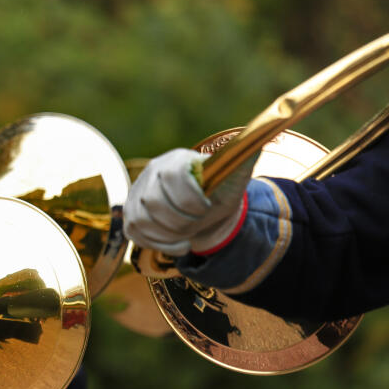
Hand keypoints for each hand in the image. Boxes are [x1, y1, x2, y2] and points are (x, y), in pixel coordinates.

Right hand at [123, 148, 255, 255]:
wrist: (205, 207)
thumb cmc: (219, 190)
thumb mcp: (235, 176)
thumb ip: (244, 160)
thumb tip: (257, 143)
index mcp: (176, 159)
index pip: (171, 176)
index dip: (190, 198)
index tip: (207, 207)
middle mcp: (151, 172)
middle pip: (153, 201)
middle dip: (180, 220)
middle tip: (198, 223)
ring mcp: (137, 193)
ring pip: (141, 220)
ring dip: (169, 235)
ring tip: (188, 235)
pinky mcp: (131, 212)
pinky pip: (135, 232)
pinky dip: (159, 244)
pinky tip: (179, 244)